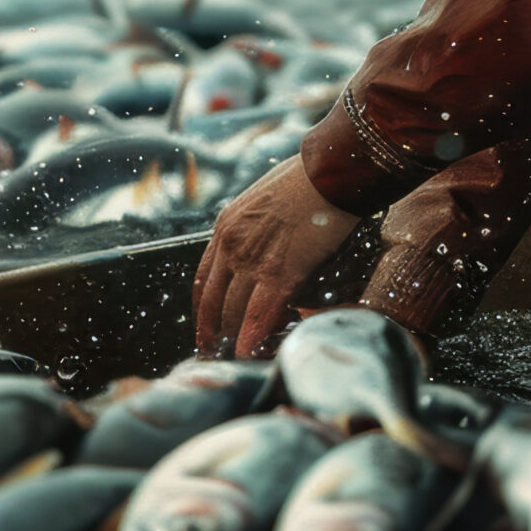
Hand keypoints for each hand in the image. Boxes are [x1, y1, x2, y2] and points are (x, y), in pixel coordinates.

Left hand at [193, 157, 360, 358]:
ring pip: (234, 312)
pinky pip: (259, 316)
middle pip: (215, 302)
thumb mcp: (264, 199)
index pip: (204, 279)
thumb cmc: (306, 179)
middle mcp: (231, 246)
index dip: (202, 309)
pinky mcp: (280, 274)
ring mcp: (253, 261)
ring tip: (237, 358)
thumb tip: (268, 247)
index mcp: (225, 227)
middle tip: (219, 352)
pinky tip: (250, 353)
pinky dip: (252, 338)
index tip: (205, 328)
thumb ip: (257, 227)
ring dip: (234, 340)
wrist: (328, 172)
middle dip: (215, 332)